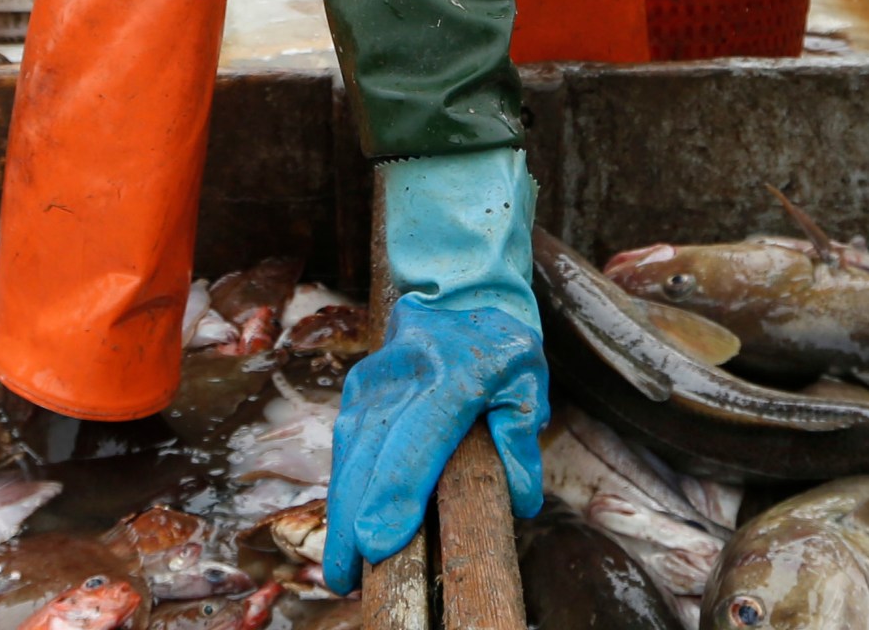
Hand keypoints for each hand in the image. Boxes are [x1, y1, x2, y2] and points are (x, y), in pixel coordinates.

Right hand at [319, 298, 547, 592]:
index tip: (379, 543)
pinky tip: (343, 527)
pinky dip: (343, 489)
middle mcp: (401, 379)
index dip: (395, 495)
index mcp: (450, 376)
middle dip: (354, 520)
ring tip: (341, 568)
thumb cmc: (499, 343)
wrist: (458, 290)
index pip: (417, 442)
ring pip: (350, 455)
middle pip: (370, 457)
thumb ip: (521, 436)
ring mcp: (372, 383)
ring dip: (342, 510)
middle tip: (348, 578)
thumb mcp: (527, 381)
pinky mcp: (356, 392)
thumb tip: (520, 499)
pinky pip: (346, 447)